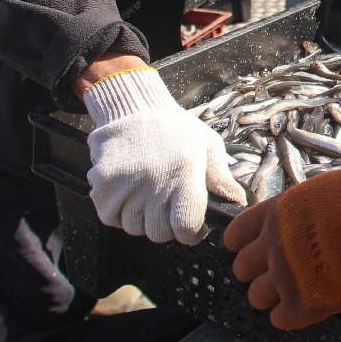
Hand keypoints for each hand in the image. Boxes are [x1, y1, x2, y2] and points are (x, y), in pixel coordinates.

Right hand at [84, 66, 243, 244]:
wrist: (133, 108)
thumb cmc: (175, 129)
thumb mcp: (207, 145)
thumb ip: (222, 178)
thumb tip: (238, 204)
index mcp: (184, 174)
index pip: (186, 227)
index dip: (192, 233)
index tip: (193, 226)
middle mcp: (154, 183)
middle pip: (159, 233)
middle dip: (167, 226)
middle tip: (169, 207)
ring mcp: (125, 186)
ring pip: (134, 228)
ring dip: (142, 219)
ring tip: (148, 195)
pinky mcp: (103, 185)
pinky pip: (111, 218)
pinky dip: (118, 213)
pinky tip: (130, 194)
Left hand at [225, 166, 340, 329]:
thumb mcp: (320, 193)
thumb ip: (299, 214)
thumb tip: (300, 224)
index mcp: (273, 216)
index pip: (236, 236)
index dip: (244, 245)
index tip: (253, 249)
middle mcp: (271, 247)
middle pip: (242, 269)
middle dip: (258, 271)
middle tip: (279, 272)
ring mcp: (284, 278)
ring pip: (257, 297)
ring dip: (273, 295)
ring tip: (295, 291)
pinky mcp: (303, 306)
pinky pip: (279, 319)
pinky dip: (290, 315)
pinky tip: (306, 306)